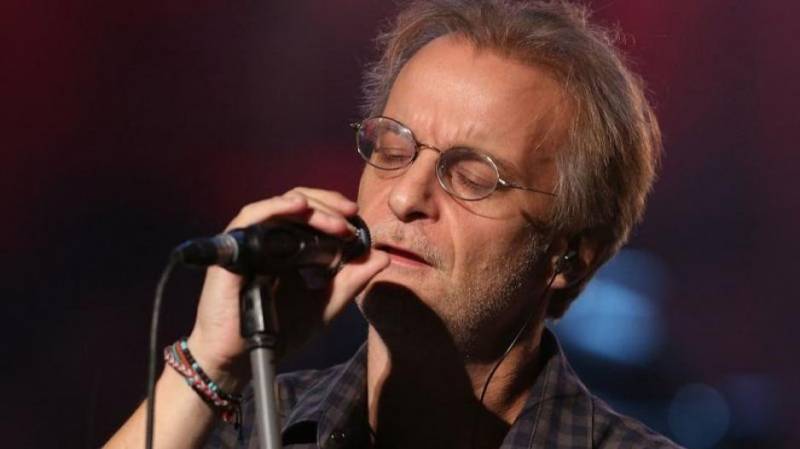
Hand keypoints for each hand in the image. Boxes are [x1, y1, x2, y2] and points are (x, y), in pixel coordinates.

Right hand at [185, 188, 389, 388]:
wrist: (241, 359)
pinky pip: (251, 216)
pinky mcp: (233, 246)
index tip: (357, 221)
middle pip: (299, 204)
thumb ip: (352, 281)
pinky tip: (298, 206)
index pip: (312, 214)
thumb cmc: (278, 332)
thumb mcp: (326, 304)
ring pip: (281, 206)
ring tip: (337, 222)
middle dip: (329, 206)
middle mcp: (270, 238)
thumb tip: (383, 256)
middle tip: (350, 219)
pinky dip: (276, 207)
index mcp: (289, 247)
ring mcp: (251, 240)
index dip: (335, 210)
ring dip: (312, 208)